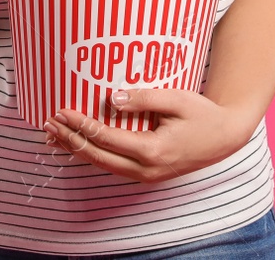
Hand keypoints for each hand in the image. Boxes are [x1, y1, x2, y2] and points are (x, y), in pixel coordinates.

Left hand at [42, 88, 254, 182]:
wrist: (225, 138)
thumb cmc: (202, 115)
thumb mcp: (176, 99)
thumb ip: (144, 99)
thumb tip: (112, 99)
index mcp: (153, 150)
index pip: (107, 138)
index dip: (82, 125)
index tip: (62, 111)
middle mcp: (146, 169)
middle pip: (98, 157)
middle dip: (71, 140)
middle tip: (49, 123)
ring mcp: (146, 176)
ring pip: (103, 165)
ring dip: (77, 150)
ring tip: (55, 135)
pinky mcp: (146, 174)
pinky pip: (113, 166)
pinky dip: (93, 155)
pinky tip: (78, 145)